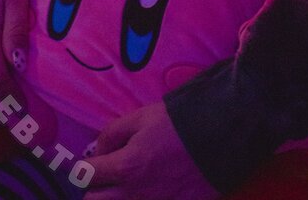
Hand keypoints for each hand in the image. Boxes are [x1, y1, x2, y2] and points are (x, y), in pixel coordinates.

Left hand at [86, 102, 218, 199]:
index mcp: (126, 167)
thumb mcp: (143, 116)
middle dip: (96, 188)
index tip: (94, 163)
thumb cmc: (180, 124)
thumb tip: (97, 151)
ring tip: (125, 187)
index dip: (85, 166)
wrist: (222, 139)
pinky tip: (146, 193)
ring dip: (114, 197)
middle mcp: (134, 196)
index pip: (85, 175)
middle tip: (107, 178)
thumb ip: (112, 132)